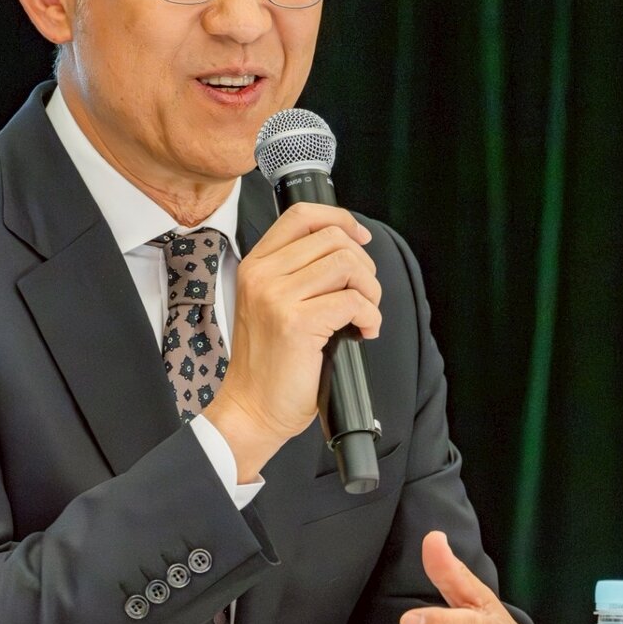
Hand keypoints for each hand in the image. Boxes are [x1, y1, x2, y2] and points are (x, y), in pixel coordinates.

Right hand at [203, 202, 380, 480]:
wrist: (252, 408)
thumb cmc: (268, 363)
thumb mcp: (271, 304)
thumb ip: (297, 273)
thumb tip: (349, 251)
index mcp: (256, 265)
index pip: (302, 215)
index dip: (341, 220)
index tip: (360, 240)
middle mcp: (263, 275)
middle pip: (334, 239)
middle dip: (363, 266)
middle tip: (364, 296)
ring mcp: (277, 297)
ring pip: (347, 264)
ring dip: (370, 290)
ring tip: (364, 314)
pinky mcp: (296, 322)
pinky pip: (353, 301)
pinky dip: (370, 316)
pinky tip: (363, 331)